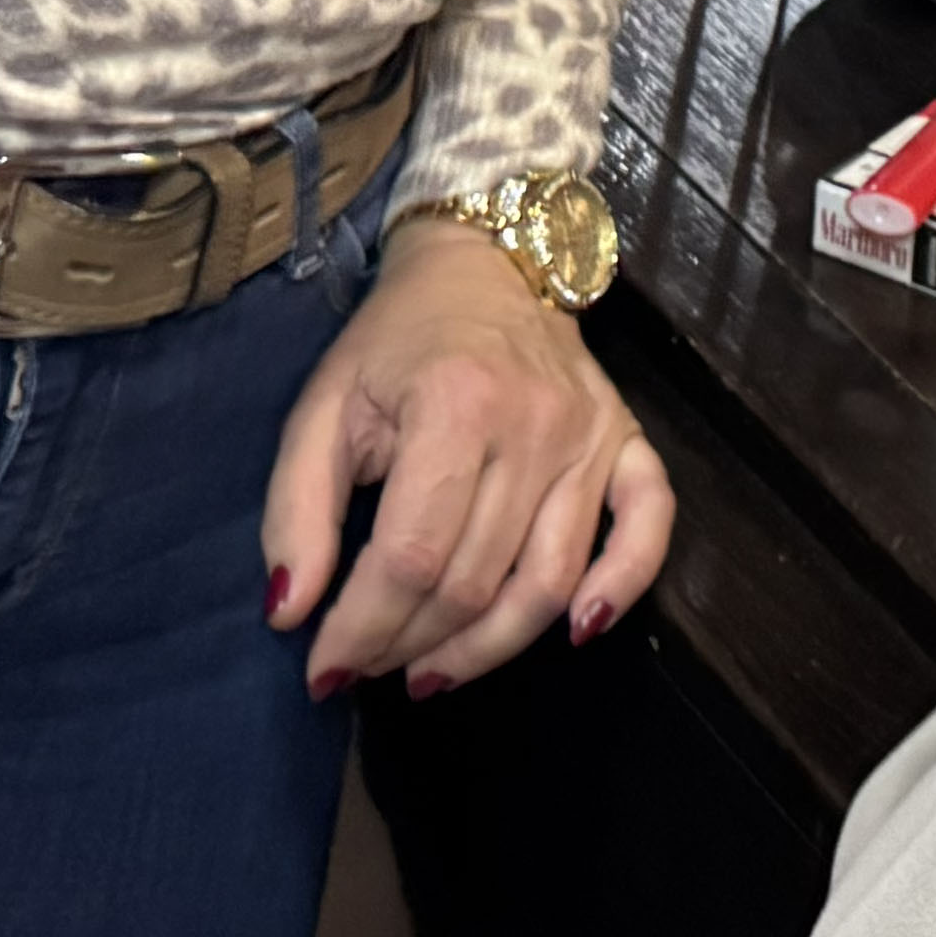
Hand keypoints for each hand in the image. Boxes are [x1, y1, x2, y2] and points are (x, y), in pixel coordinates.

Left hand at [263, 210, 673, 695]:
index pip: (410, 556)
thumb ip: (295, 510)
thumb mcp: (322, 408)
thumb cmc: (395, 341)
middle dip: (409, 644)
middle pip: (475, 580)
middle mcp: (534, 423)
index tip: (323, 670)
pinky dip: (621, 586)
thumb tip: (289, 612)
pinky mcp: (626, 439)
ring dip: (487, 649)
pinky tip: (578, 632)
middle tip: (368, 666)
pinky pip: (647, 526)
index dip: (362, 629)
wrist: (485, 261)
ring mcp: (590, 435)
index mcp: (453, 405)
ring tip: (432, 675)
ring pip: (548, 581)